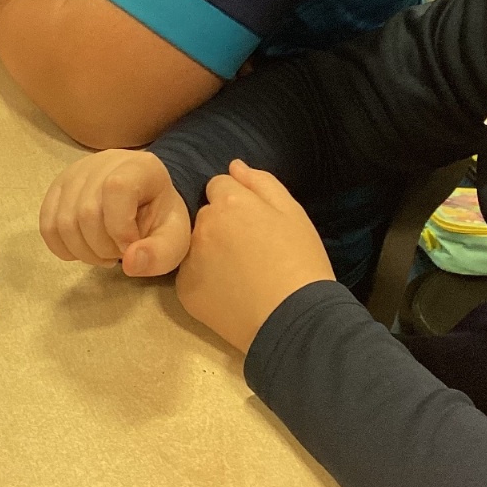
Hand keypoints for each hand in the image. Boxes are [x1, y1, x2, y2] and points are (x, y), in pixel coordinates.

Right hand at [39, 149, 191, 274]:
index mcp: (139, 167)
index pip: (117, 189)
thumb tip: (130, 263)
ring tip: (105, 251)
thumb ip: (160, 253)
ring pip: (63, 222)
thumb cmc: (160, 218)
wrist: (146, 200)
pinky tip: (84, 249)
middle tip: (119, 252)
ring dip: (84, 251)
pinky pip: (47, 226)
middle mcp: (102, 162)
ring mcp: (75, 173)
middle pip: (86, 212)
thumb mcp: (174, 239)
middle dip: (103, 247)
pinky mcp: (57, 189)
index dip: (121, 228)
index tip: (132, 246)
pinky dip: (63, 248)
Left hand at [175, 160, 333, 352]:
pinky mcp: (185, 290)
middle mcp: (204, 225)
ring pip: (197, 244)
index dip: (238, 203)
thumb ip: (262, 183)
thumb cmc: (301, 263)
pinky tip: (231, 293)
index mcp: (231, 202)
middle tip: (251, 251)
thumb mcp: (293, 213)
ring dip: (211, 251)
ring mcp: (191, 259)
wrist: (294, 321)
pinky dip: (206, 280)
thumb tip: (234, 166)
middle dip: (222, 225)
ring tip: (242, 275)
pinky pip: (192, 275)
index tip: (254, 224)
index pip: (219, 185)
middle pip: (207, 215)